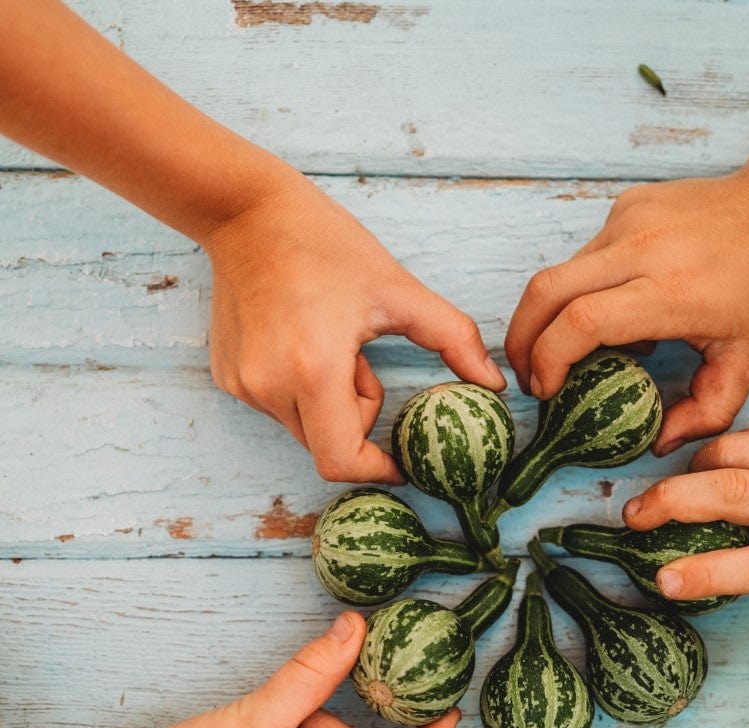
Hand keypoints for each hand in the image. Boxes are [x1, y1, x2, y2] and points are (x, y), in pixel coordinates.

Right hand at [203, 171, 504, 482]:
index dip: (377, 470)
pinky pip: (280, 406)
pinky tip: (300, 340)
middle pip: (329, 445)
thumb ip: (454, 339)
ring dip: (332, 402)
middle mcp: (270, 386)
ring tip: (331, 344)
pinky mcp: (228, 378)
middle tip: (363, 363)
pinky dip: (302, 389)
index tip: (401, 463)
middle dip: (358, 418)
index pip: (342, 460)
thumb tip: (495, 383)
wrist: (245, 212)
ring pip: (306, 428)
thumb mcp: (398, 289)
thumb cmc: (325, 244)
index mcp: (314, 370)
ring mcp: (243, 385)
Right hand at [504, 167, 748, 453]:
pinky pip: (585, 255)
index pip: (580, 323)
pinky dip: (579, 289)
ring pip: (558, 272)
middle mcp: (643, 249)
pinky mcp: (628, 206)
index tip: (547, 390)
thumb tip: (659, 443)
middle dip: (520, 340)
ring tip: (566, 351)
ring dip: (547, 316)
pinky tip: (609, 309)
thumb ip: (705, 415)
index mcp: (672, 292)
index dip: (548, 360)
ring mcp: (630, 221)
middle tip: (527, 376)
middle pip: (544, 292)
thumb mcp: (748, 362)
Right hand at [622, 410, 748, 596]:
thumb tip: (714, 551)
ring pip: (730, 452)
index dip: (707, 573)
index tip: (663, 580)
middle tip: (633, 516)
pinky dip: (724, 451)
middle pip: (730, 494)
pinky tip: (719, 465)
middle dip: (669, 502)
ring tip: (676, 489)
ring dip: (691, 471)